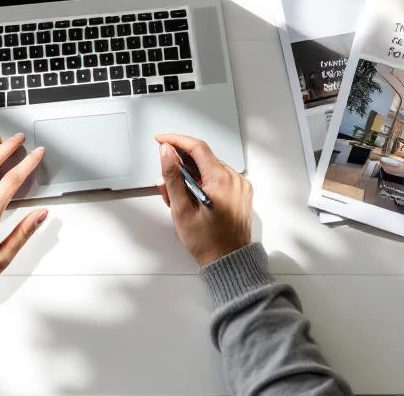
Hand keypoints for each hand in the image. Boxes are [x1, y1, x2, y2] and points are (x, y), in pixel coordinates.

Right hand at [156, 134, 251, 266]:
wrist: (229, 262)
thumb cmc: (206, 241)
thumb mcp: (182, 209)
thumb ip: (173, 176)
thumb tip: (166, 151)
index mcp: (221, 180)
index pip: (197, 147)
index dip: (177, 140)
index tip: (162, 140)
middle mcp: (235, 178)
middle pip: (204, 157)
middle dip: (182, 162)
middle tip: (165, 176)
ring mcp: (240, 185)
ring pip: (211, 167)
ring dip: (192, 173)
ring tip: (176, 193)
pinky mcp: (241, 192)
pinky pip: (220, 177)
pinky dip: (204, 180)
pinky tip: (192, 195)